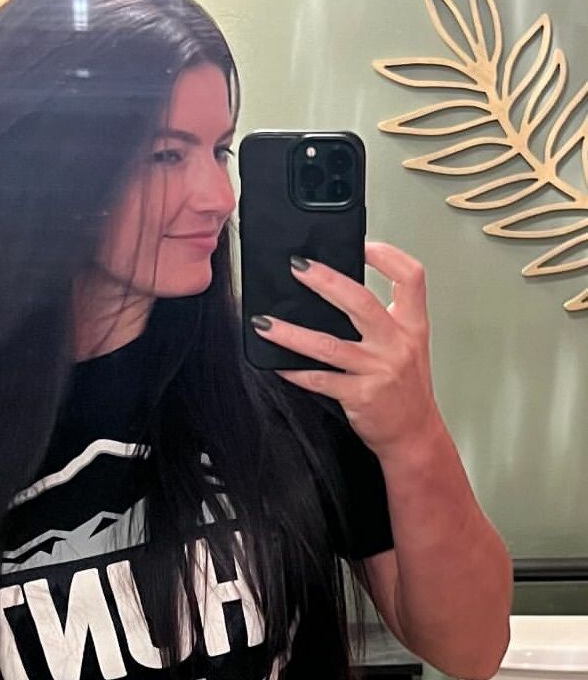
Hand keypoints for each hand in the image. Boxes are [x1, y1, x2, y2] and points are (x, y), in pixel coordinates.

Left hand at [252, 242, 441, 456]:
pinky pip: (319, 380)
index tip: (363, 244)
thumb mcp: (408, 347)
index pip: (411, 277)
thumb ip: (385, 321)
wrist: (414, 435)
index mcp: (413, 326)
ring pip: (328, 344)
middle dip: (326, 280)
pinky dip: (295, 371)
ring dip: (291, 333)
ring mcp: (378, 370)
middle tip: (298, 267)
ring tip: (265, 323)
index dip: (388, 255)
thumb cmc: (407, 392)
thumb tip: (340, 294)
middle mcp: (397, 344)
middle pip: (361, 302)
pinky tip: (277, 364)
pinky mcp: (360, 396)